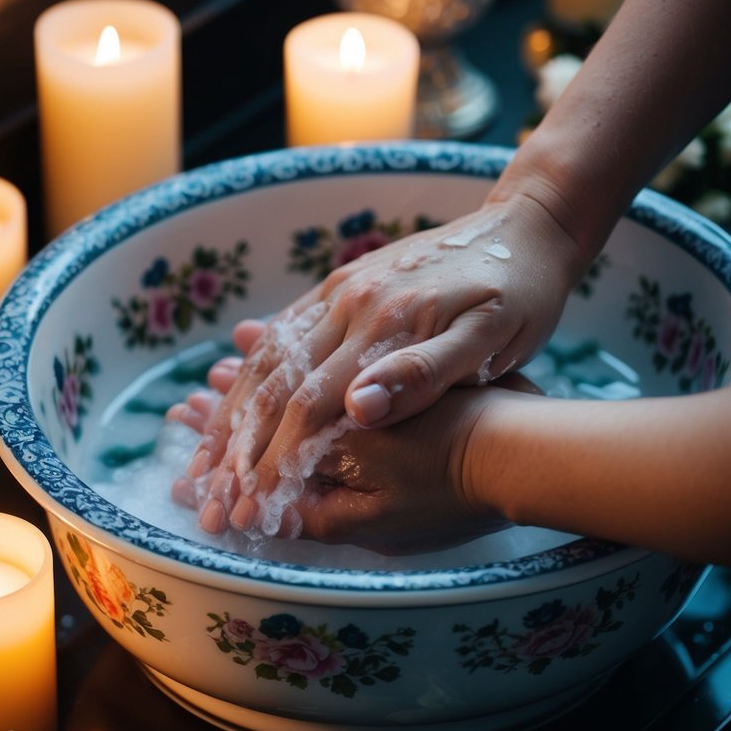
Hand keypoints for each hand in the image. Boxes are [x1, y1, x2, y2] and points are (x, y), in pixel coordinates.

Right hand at [185, 191, 582, 529]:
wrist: (526, 227)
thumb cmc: (521, 295)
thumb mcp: (491, 340)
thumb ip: (424, 374)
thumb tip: (358, 410)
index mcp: (383, 325)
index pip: (310, 404)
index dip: (277, 457)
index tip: (252, 503)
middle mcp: (351, 302)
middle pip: (275, 380)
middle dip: (238, 442)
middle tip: (210, 493)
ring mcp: (343, 288)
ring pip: (270, 353)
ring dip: (233, 407)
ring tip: (204, 453)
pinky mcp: (345, 281)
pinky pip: (286, 326)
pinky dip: (253, 366)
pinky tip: (235, 391)